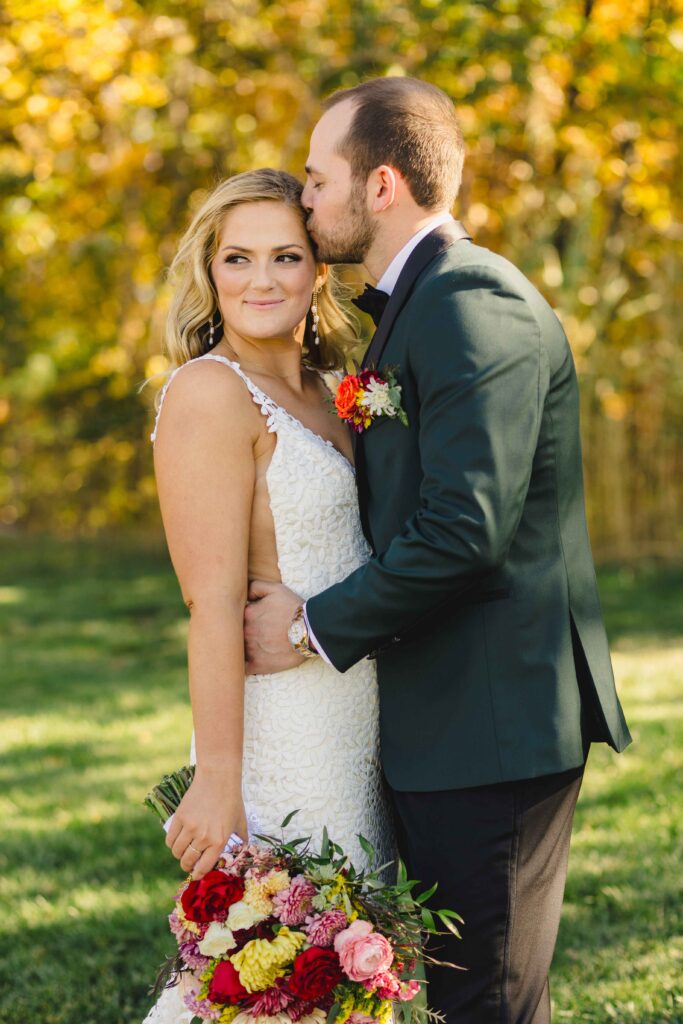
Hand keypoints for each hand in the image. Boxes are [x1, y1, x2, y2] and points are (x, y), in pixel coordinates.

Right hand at [165, 765, 246, 879]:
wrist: (218, 778)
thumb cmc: (232, 800)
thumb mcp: (241, 822)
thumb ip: (241, 840)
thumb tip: (241, 853)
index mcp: (219, 841)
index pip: (203, 867)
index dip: (198, 874)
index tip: (195, 875)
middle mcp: (203, 837)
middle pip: (187, 861)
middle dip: (187, 866)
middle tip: (188, 864)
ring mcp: (189, 827)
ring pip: (176, 851)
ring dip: (179, 855)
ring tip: (183, 852)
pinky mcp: (179, 817)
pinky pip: (170, 839)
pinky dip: (171, 843)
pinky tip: (177, 841)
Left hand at [244, 580, 304, 674]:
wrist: (310, 630)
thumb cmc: (293, 609)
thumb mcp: (275, 589)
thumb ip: (255, 586)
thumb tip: (244, 594)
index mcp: (247, 614)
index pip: (235, 617)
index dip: (241, 618)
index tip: (248, 620)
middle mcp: (246, 632)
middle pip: (234, 633)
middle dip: (239, 633)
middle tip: (251, 633)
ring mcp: (251, 649)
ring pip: (238, 649)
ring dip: (240, 648)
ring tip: (251, 647)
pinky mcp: (258, 665)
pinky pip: (242, 668)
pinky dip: (241, 666)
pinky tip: (243, 664)